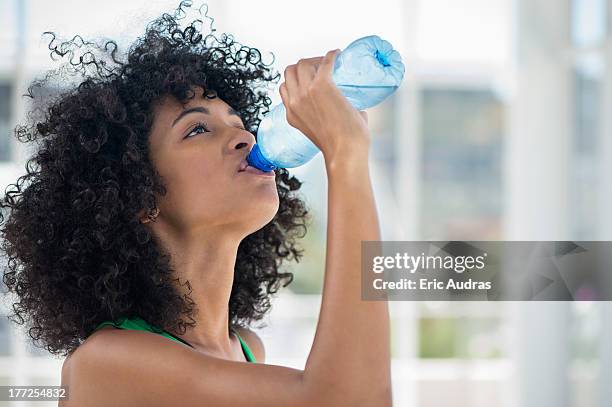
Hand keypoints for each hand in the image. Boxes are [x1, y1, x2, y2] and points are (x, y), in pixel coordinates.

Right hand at [279, 49, 370, 163]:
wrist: (345, 152)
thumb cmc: (341, 148)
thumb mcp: (321, 132)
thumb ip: (329, 119)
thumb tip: (356, 111)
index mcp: (292, 115)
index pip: (284, 88)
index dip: (296, 79)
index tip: (310, 77)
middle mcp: (295, 102)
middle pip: (291, 71)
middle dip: (304, 65)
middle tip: (321, 67)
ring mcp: (306, 93)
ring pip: (303, 63)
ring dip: (316, 59)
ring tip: (329, 62)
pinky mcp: (322, 86)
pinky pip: (325, 62)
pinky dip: (331, 56)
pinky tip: (338, 54)